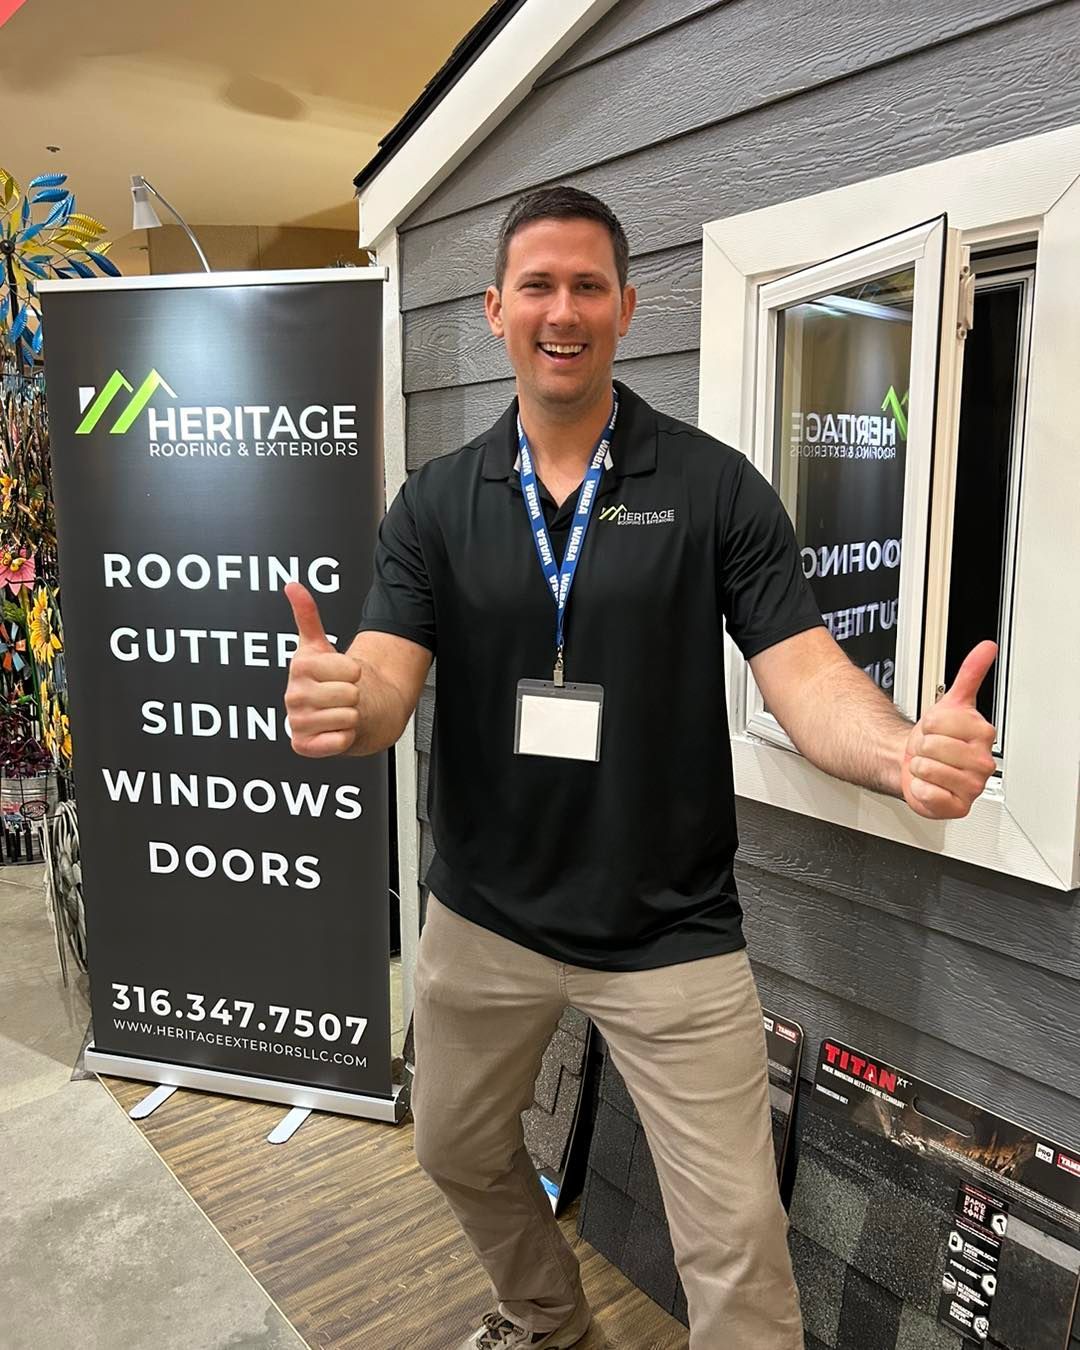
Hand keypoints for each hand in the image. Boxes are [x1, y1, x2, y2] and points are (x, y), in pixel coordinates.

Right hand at [283, 582, 361, 756]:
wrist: (335, 710)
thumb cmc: (328, 679)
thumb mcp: (318, 644)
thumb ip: (307, 614)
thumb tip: (292, 586)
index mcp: (299, 668)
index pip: (350, 669)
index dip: (354, 672)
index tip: (341, 673)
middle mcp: (293, 696)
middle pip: (350, 694)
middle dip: (353, 695)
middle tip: (340, 695)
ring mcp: (297, 722)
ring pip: (348, 717)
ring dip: (350, 716)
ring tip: (338, 711)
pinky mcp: (304, 746)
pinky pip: (340, 741)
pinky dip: (344, 737)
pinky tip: (334, 730)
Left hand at [901, 641, 997, 818]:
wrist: (919, 764)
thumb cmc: (936, 737)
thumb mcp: (952, 702)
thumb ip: (970, 673)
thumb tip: (987, 648)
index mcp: (983, 734)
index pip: (941, 722)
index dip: (929, 724)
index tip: (936, 728)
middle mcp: (983, 762)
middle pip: (934, 747)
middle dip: (923, 747)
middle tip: (932, 750)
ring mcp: (972, 786)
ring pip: (929, 769)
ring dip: (920, 767)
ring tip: (930, 766)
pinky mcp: (958, 807)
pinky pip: (928, 794)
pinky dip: (920, 789)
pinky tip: (929, 786)